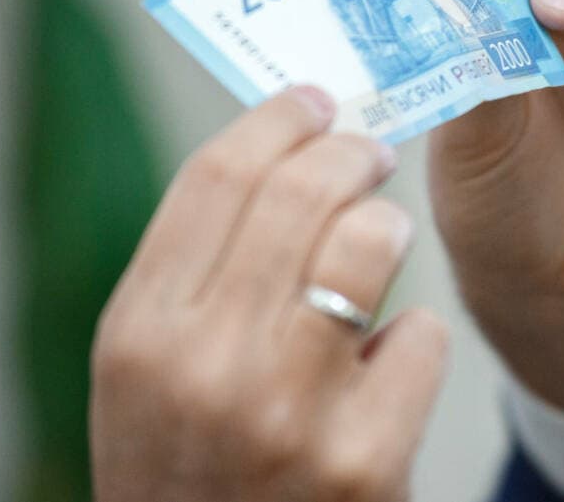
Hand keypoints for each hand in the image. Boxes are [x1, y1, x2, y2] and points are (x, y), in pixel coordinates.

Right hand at [91, 88, 446, 501]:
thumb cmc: (186, 464)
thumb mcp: (149, 369)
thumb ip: (197, 267)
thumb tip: (286, 149)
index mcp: (139, 332)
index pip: (218, 175)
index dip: (277, 119)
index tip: (311, 100)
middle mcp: (205, 367)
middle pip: (302, 193)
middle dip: (349, 152)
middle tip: (368, 150)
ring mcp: (287, 416)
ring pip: (370, 244)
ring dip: (387, 226)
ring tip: (382, 237)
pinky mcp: (364, 464)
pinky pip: (423, 339)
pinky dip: (416, 339)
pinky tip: (389, 364)